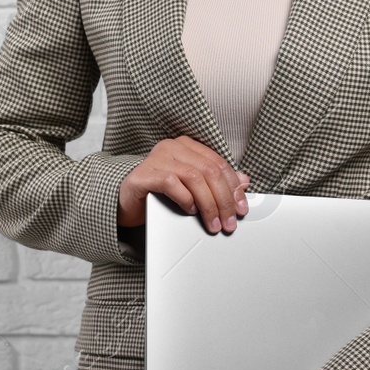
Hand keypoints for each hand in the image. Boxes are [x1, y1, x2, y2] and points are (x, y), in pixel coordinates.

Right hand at [117, 135, 249, 234]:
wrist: (125, 201)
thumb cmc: (159, 193)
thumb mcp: (191, 188)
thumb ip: (215, 182)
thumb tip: (244, 181)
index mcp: (186, 146)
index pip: (218, 163)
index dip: (233, 187)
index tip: (242, 208)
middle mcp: (172, 147)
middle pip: (209, 170)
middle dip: (224, 199)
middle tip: (230, 221)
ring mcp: (157, 158)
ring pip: (194, 177)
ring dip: (209, 204)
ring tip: (213, 223)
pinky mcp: (144, 174)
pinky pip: (172, 183)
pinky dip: (185, 199)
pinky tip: (190, 211)